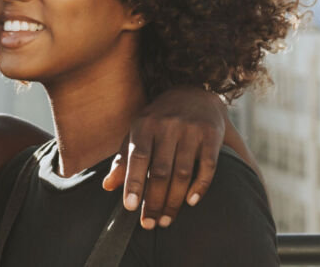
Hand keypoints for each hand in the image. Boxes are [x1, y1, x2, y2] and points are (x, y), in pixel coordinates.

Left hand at [102, 87, 224, 228]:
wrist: (194, 95)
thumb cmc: (158, 121)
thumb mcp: (137, 133)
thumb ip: (123, 159)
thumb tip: (107, 186)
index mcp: (144, 124)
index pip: (137, 157)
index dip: (133, 183)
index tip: (129, 207)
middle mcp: (168, 125)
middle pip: (161, 171)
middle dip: (154, 201)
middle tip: (149, 224)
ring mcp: (192, 129)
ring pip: (183, 173)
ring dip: (174, 201)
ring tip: (165, 220)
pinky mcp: (212, 134)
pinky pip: (207, 167)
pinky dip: (200, 187)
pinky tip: (190, 202)